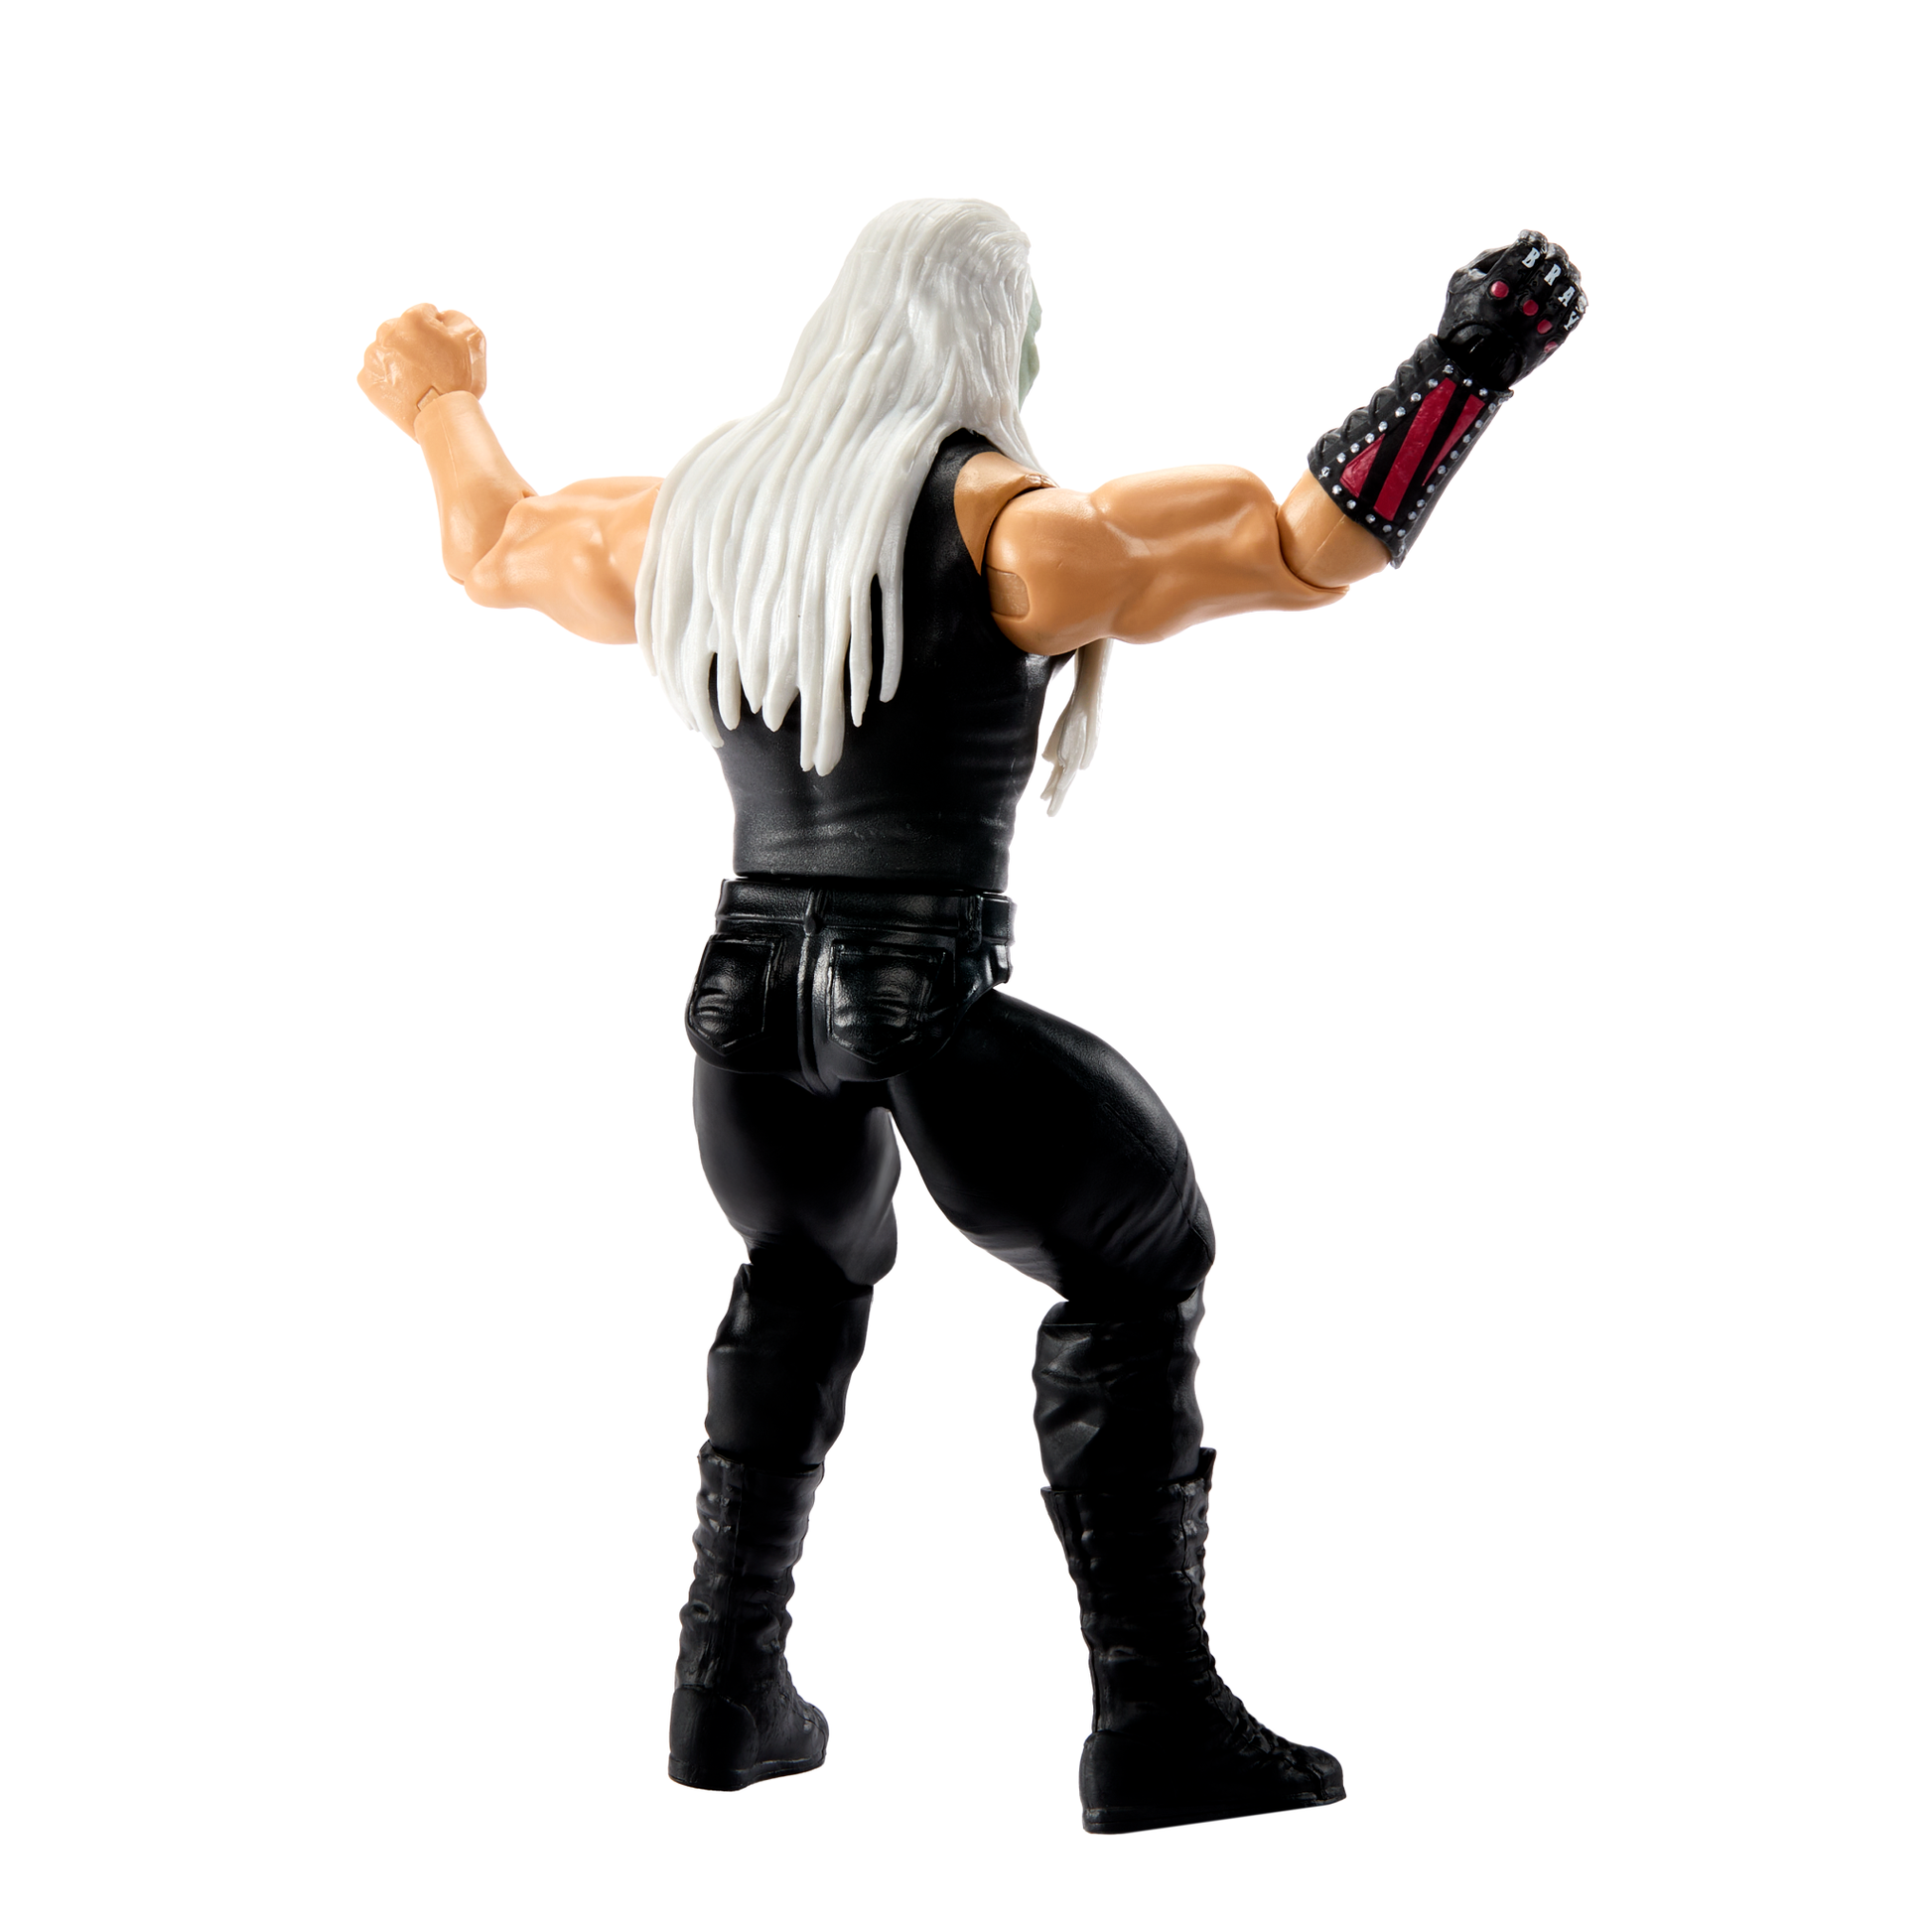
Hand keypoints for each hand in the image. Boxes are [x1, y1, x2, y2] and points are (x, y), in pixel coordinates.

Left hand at [357, 304, 487, 436]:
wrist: (442, 419)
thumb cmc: (460, 380)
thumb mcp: (473, 338)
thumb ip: (455, 318)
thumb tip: (440, 317)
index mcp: (412, 319)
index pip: (426, 314)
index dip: (439, 332)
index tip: (445, 351)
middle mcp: (387, 332)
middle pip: (404, 332)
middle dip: (416, 344)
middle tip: (432, 368)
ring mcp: (374, 357)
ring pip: (389, 351)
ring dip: (402, 360)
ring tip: (419, 382)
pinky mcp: (367, 379)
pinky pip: (378, 373)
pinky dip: (390, 379)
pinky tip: (406, 390)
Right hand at [1435, 232, 1584, 390]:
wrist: (1470, 369)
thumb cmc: (1463, 322)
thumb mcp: (1461, 283)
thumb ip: (1490, 259)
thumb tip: (1520, 245)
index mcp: (1497, 288)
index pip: (1528, 249)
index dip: (1532, 239)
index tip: (1528, 240)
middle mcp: (1520, 305)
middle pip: (1553, 263)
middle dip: (1551, 254)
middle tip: (1545, 257)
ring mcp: (1538, 324)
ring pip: (1568, 285)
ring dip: (1565, 274)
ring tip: (1556, 275)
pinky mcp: (1551, 340)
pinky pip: (1574, 311)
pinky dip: (1573, 299)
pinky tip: (1563, 294)